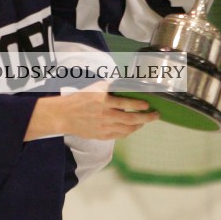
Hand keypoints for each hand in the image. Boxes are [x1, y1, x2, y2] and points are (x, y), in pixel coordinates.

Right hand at [26, 83, 159, 140]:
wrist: (64, 115)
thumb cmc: (80, 99)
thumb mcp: (95, 87)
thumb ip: (111, 87)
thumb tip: (128, 83)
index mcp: (104, 101)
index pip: (127, 104)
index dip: (139, 105)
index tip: (147, 104)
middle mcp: (105, 115)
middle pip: (132, 119)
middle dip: (147, 118)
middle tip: (156, 115)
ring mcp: (104, 127)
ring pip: (128, 129)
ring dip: (139, 125)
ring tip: (145, 121)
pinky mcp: (102, 135)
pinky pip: (120, 135)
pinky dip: (129, 131)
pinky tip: (133, 128)